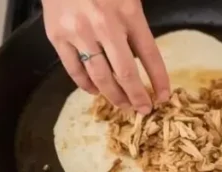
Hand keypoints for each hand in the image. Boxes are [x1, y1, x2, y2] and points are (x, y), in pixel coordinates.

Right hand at [41, 0, 169, 113]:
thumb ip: (135, 21)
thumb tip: (145, 57)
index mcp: (128, 11)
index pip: (150, 54)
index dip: (158, 79)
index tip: (163, 97)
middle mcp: (104, 25)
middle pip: (125, 72)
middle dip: (137, 96)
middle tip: (143, 109)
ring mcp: (79, 33)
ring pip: (100, 76)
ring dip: (113, 96)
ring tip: (122, 105)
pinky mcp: (58, 37)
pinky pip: (74, 69)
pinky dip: (86, 85)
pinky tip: (95, 91)